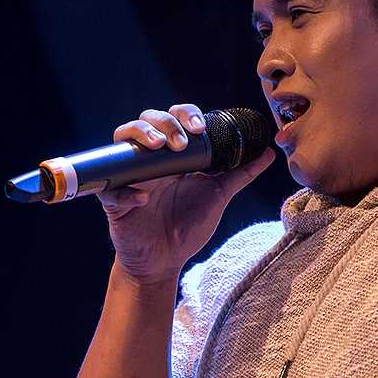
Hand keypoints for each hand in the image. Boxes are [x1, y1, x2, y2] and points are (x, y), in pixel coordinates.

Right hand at [97, 104, 275, 284]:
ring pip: (122, 139)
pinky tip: (142, 198)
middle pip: (147, 121)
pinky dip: (125, 191)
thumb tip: (267, 152)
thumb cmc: (187, 227)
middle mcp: (150, 161)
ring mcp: (129, 177)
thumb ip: (240, 174)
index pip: (174, 119)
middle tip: (182, 141)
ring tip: (159, 148)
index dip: (184, 115)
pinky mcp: (114, 202)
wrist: (164, 262)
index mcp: (173, 157)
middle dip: (164, 123)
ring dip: (140, 136)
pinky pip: (110, 189)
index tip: (200, 127)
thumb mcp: (218, 196)